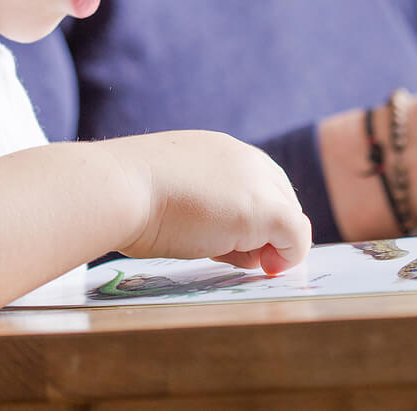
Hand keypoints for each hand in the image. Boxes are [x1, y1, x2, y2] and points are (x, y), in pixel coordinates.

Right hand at [100, 130, 310, 273]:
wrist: (120, 189)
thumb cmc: (128, 194)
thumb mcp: (166, 188)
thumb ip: (196, 200)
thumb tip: (213, 230)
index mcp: (220, 150)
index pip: (258, 183)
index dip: (249, 217)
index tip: (226, 240)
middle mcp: (246, 159)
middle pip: (279, 201)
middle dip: (261, 233)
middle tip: (228, 253)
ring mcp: (257, 184)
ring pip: (287, 221)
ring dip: (263, 246)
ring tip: (222, 252)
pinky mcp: (264, 211)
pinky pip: (297, 238)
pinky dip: (288, 258)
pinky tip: (262, 267)